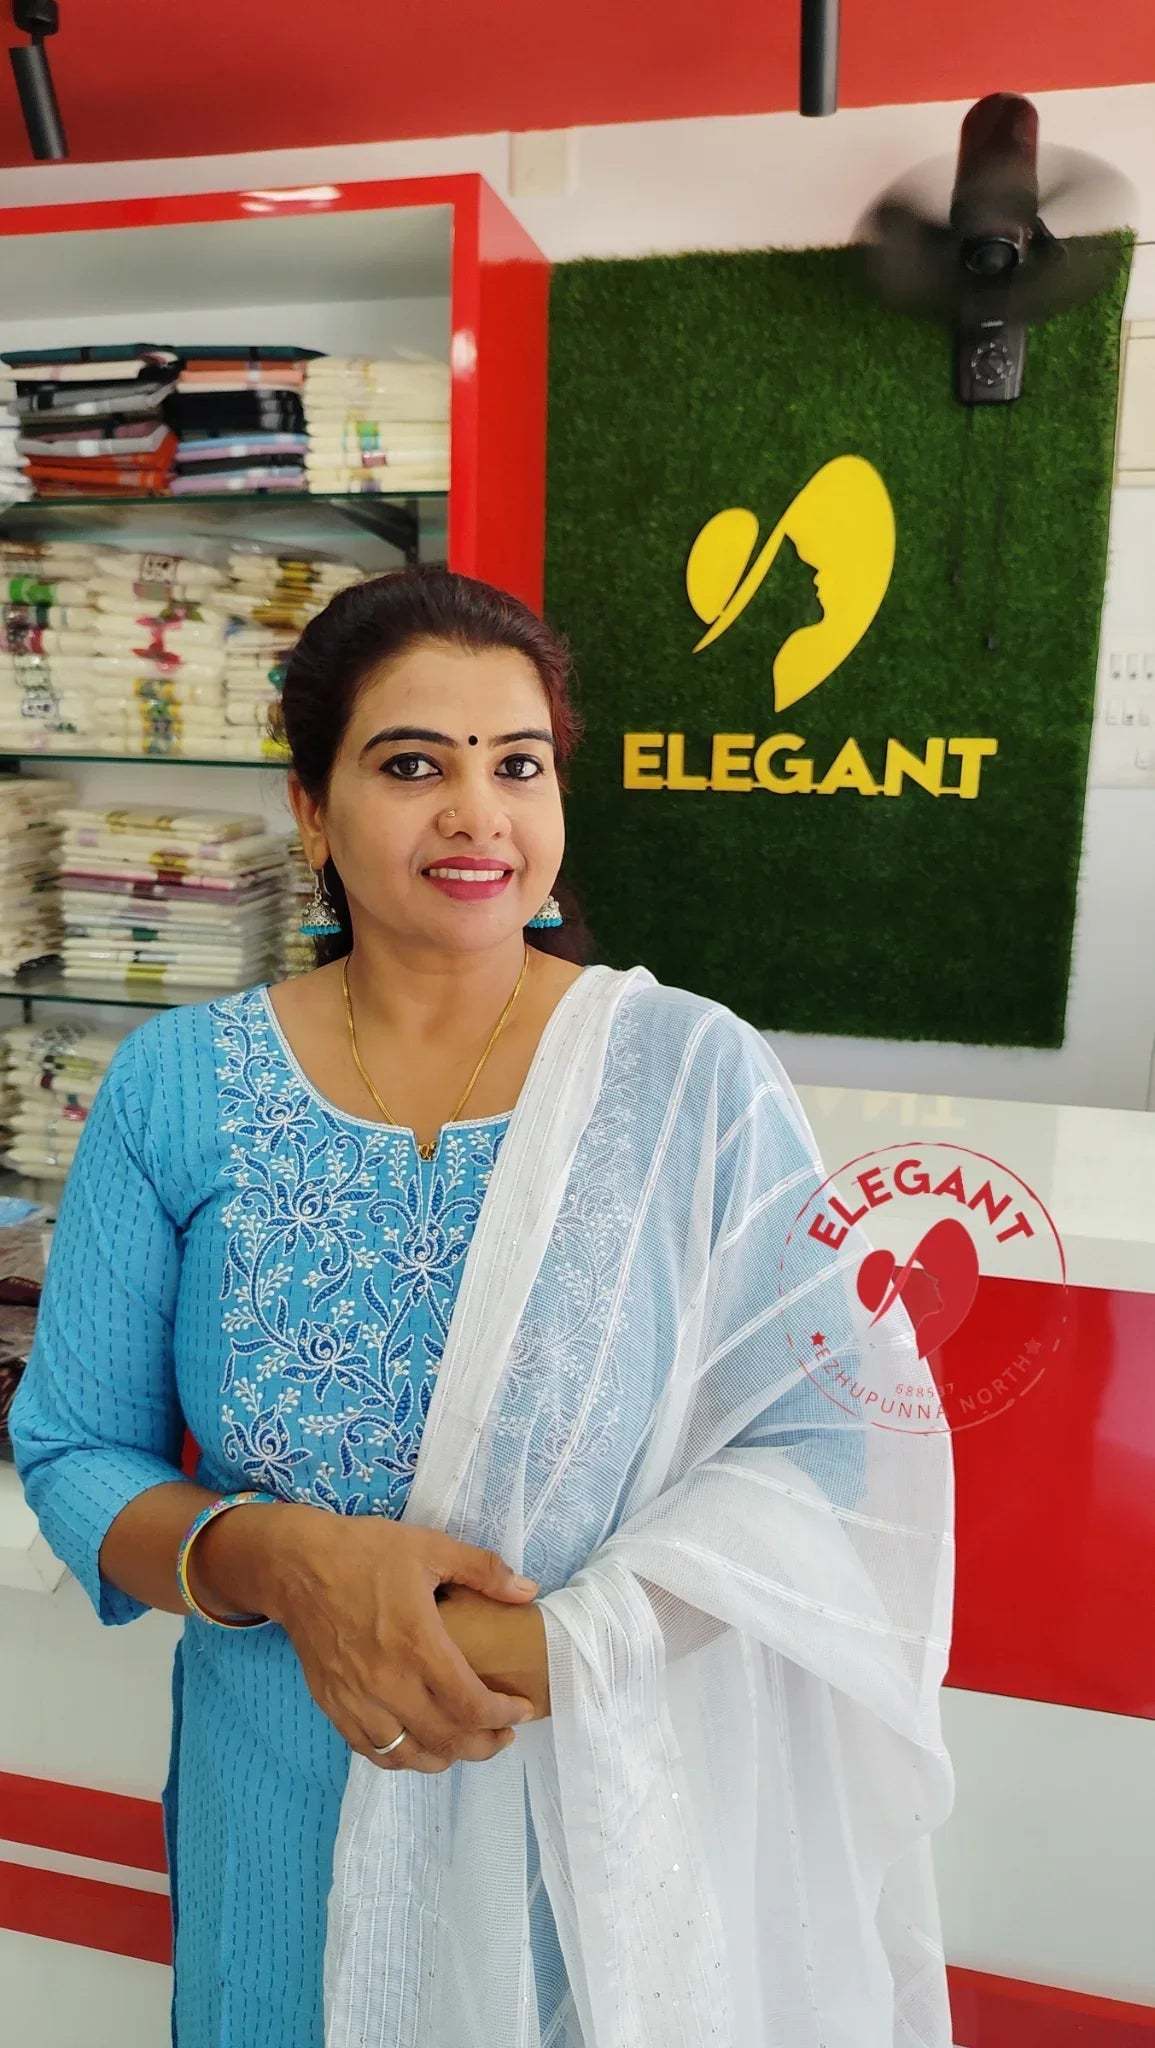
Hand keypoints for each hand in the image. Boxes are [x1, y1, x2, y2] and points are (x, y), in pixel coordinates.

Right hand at [200, 1501, 540, 1774]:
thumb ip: (483, 1570)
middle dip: (484, 1745)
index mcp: (417, 1644)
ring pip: (409, 1755)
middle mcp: (387, 1682)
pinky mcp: (333, 1705)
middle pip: (445, 1740)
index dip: (503, 1715)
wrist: (295, 1565)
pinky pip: (373, 1750)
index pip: (470, 1704)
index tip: (522, 1710)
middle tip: (504, 1733)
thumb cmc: (364, 1552)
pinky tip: (419, 1743)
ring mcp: (356, 1700)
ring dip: (445, 1757)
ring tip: (466, 1742)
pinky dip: (403, 1756)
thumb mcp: (430, 1547)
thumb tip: (528, 1592)